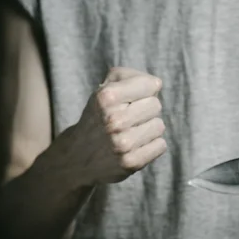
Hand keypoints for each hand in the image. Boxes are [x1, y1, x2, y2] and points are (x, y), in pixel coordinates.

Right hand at [69, 67, 166, 184]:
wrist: (77, 156)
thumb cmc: (98, 116)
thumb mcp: (104, 89)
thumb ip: (129, 76)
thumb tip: (156, 84)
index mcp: (106, 97)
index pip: (151, 85)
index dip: (144, 90)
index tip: (131, 98)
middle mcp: (114, 120)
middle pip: (156, 105)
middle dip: (144, 109)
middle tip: (128, 117)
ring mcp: (123, 144)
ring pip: (159, 126)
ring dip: (148, 129)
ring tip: (130, 133)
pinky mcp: (131, 162)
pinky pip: (160, 145)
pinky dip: (151, 145)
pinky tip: (134, 146)